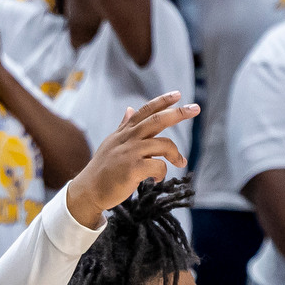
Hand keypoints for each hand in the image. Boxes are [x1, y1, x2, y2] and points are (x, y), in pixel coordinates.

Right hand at [62, 92, 198, 225]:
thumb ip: (123, 126)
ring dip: (176, 154)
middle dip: (178, 113)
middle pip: (157, 120)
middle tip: (195, 108)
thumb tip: (129, 109)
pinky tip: (155, 180)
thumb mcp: (111, 143)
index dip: (162, 101)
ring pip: (164, 145)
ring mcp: (130, 153)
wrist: (88, 191)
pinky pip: (159, 167)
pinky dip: (162, 174)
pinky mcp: (133, 169)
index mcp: (124, 132)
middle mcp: (128, 139)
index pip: (145, 111)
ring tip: (180, 163)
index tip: (178, 94)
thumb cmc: (102, 169)